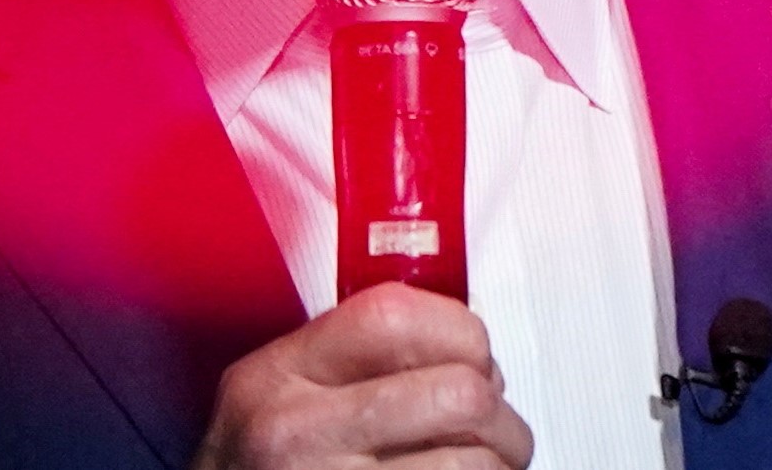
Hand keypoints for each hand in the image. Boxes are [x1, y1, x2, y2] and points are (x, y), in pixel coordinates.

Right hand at [193, 282, 534, 468]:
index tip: (474, 357)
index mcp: (275, 377)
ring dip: (497, 467)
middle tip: (494, 432)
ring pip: (473, 463)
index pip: (394, 317)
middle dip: (500, 417)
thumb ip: (347, 362)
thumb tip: (463, 349)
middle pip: (456, 393)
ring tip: (483, 469)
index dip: (459, 331)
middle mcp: (295, 433)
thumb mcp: (271, 400)